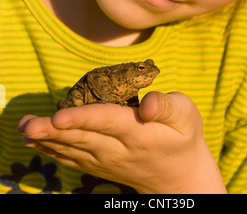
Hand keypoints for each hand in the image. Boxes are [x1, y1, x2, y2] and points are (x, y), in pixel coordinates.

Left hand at [17, 92, 226, 193]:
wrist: (180, 178)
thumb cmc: (184, 137)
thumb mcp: (186, 115)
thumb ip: (166, 105)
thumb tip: (147, 104)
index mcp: (138, 134)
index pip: (107, 123)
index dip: (82, 119)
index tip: (59, 117)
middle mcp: (118, 150)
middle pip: (82, 138)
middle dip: (53, 131)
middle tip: (27, 125)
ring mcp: (106, 160)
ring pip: (73, 149)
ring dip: (47, 140)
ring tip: (24, 129)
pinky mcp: (99, 165)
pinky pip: (72, 158)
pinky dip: (52, 149)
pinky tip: (36, 142)